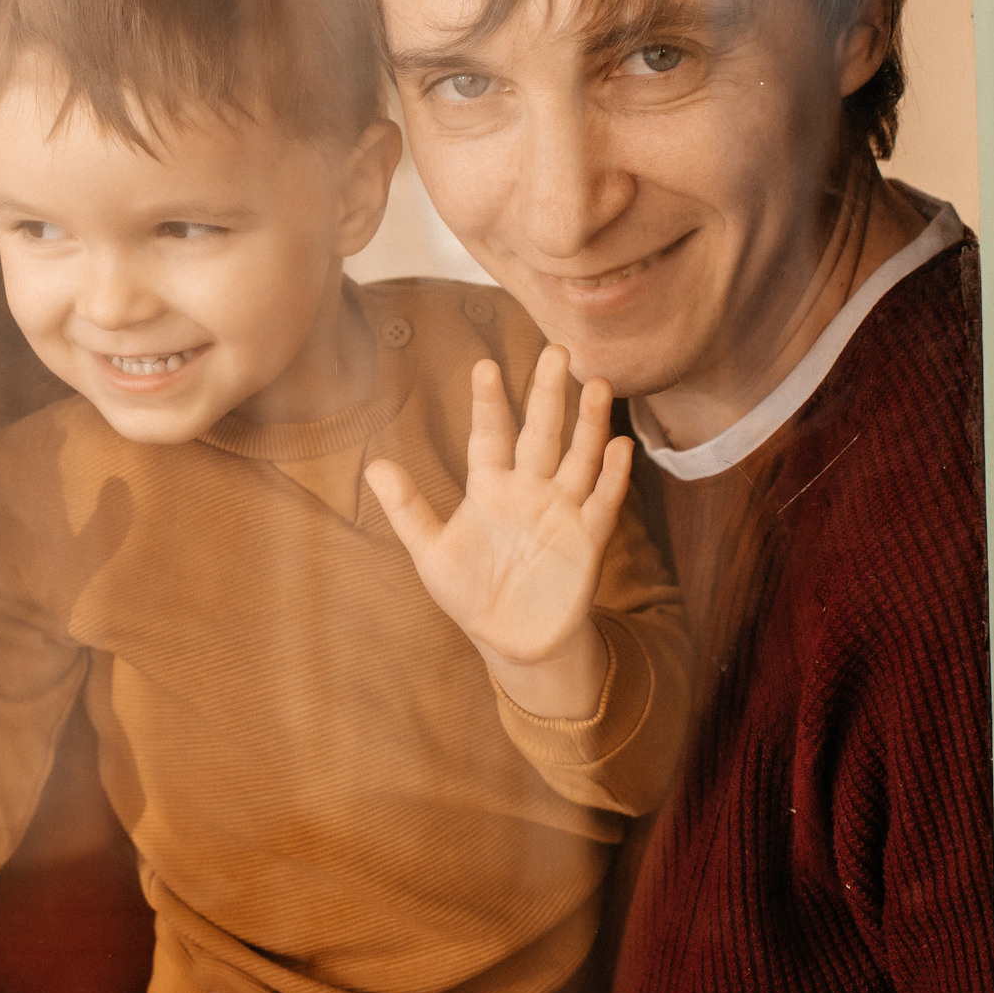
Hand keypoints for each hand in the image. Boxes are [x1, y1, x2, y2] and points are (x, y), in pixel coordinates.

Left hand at [366, 345, 631, 720]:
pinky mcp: (587, 541)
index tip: (484, 365)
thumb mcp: (430, 552)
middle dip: (547, 394)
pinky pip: (603, 502)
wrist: (512, 642)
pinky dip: (613, 476)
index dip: (489, 403)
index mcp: (489, 488)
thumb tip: (372, 465)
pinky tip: (620, 446)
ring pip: (579, 458)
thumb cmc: (471, 593)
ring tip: (596, 383)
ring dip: (589, 424)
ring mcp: (561, 512)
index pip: (490, 435)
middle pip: (541, 433)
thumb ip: (407, 508)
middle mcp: (529, 490)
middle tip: (556, 350)